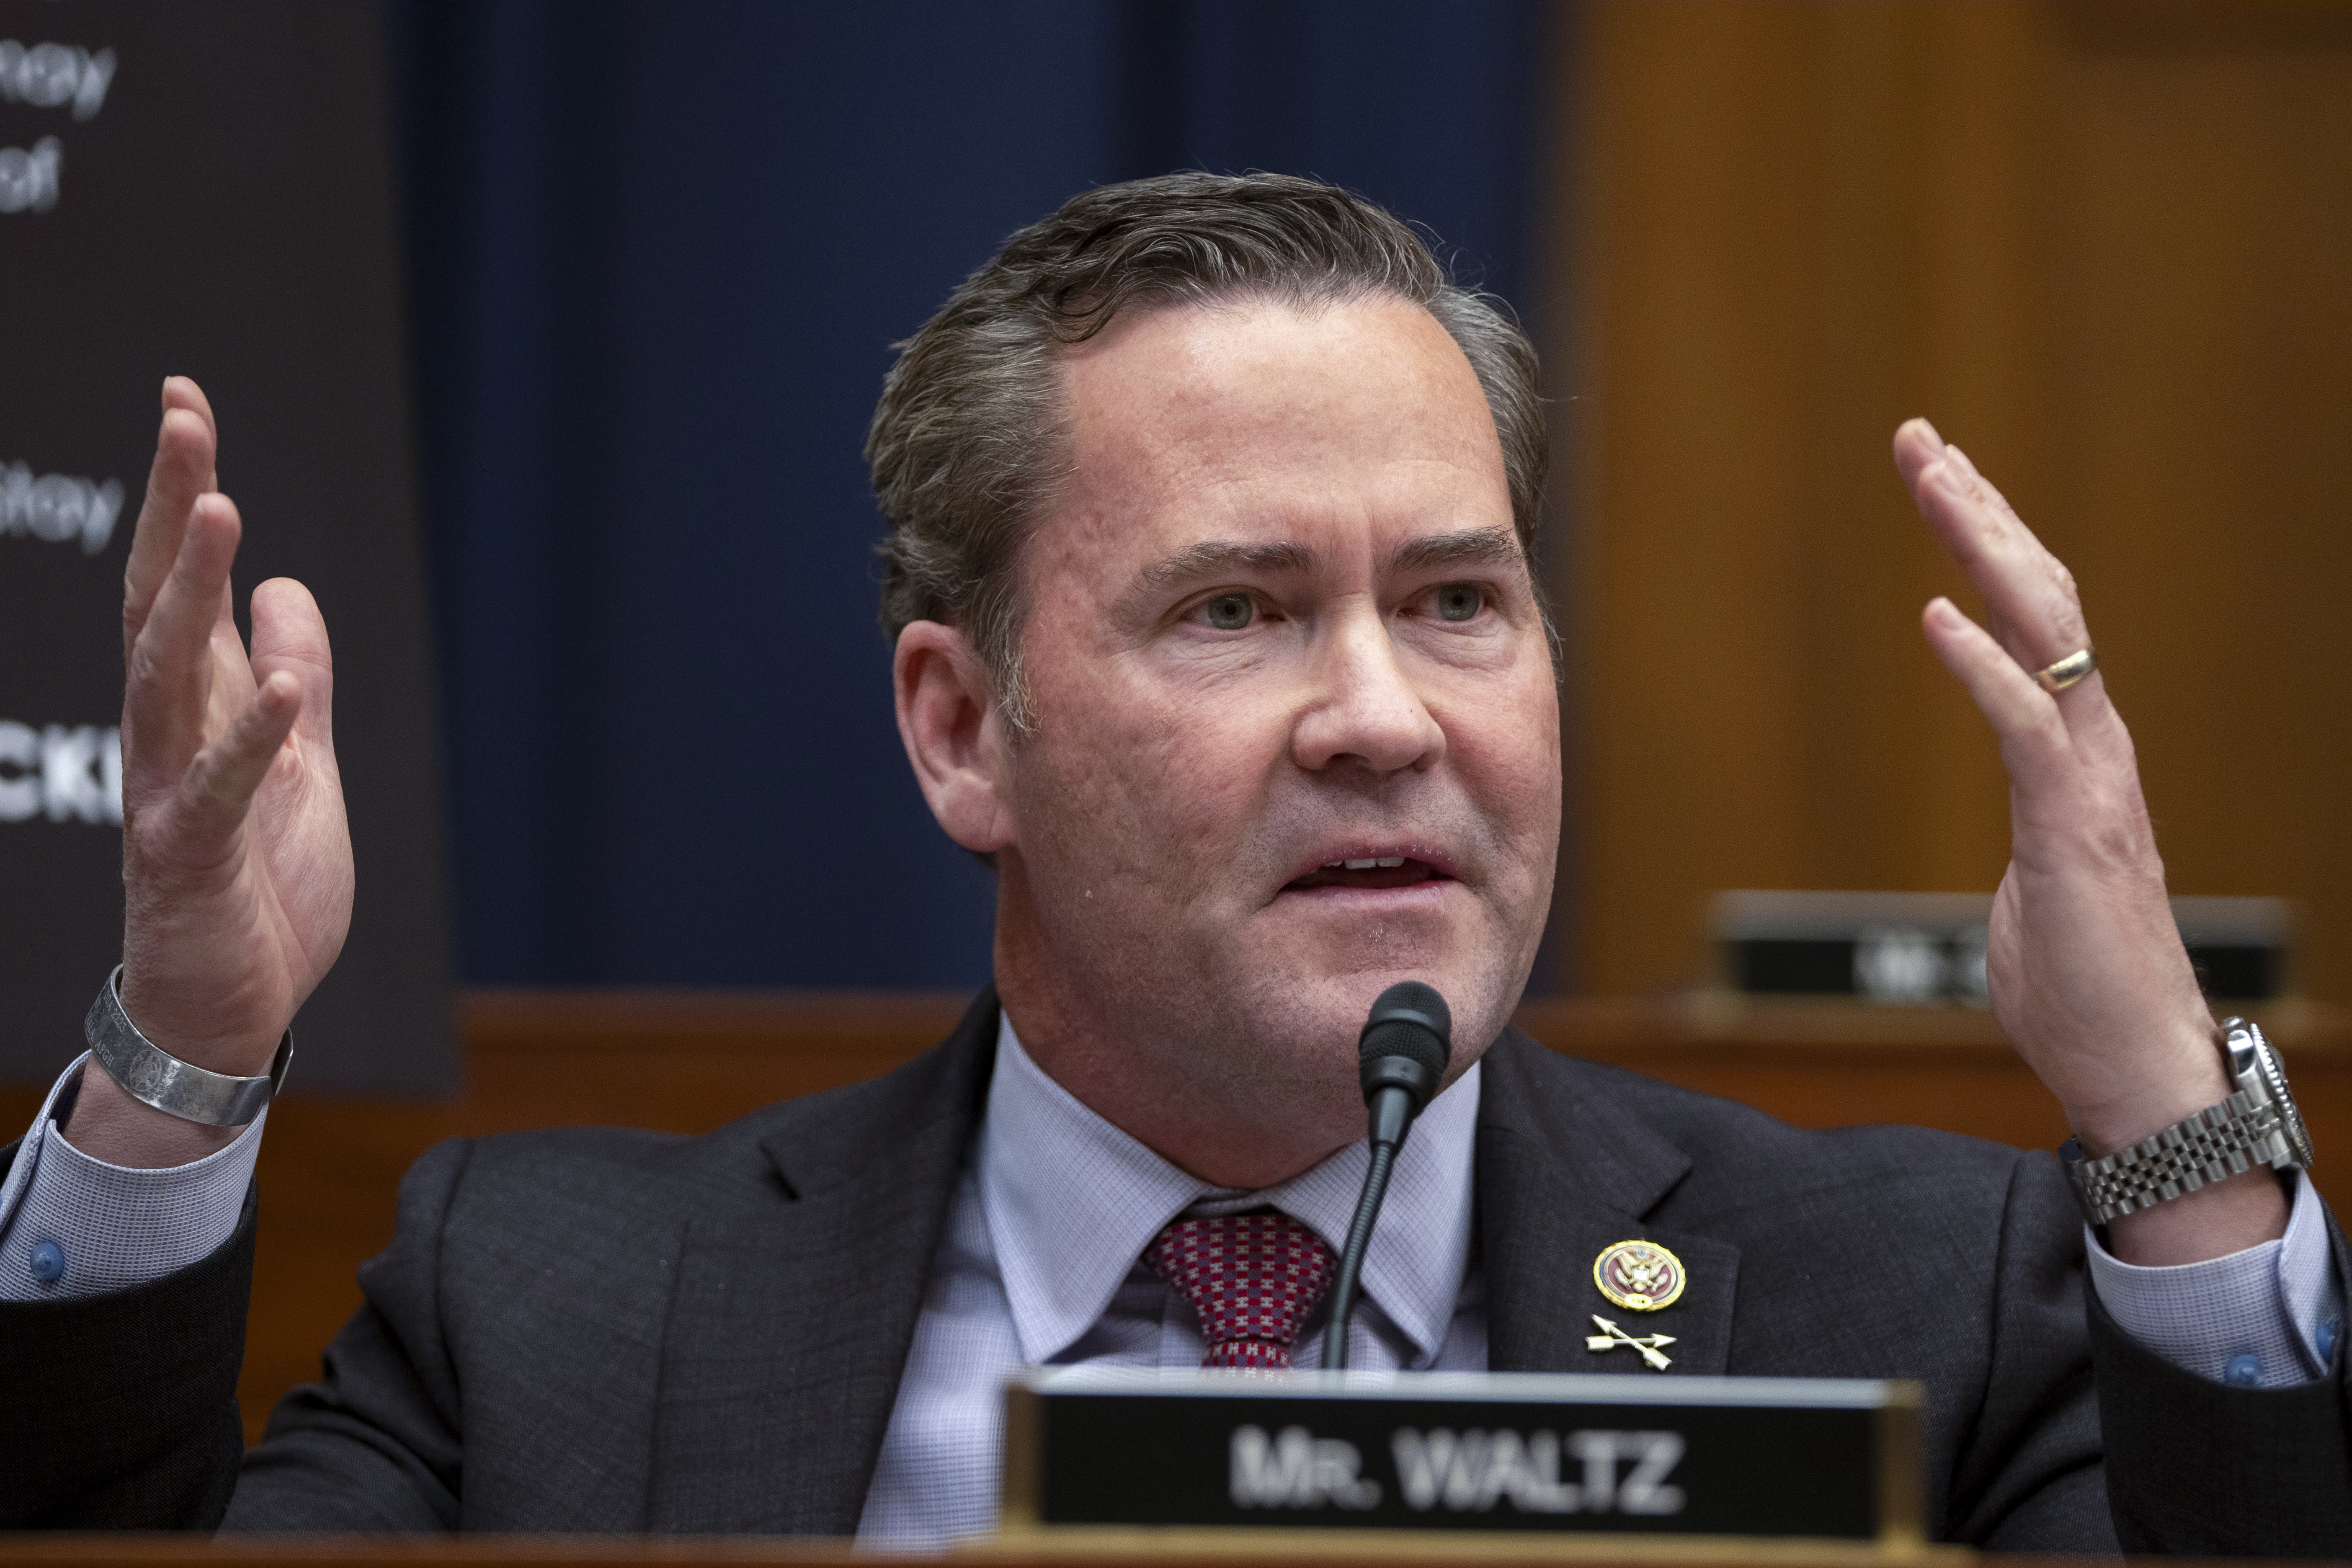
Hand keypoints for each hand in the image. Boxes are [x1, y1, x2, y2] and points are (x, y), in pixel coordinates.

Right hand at [62, 378, 353, 1167]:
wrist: (230, 1004)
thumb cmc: (258, 883)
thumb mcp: (301, 761)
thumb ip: (293, 676)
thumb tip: (286, 585)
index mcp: (200, 703)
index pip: (181, 578)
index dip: (180, 490)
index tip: (184, 400)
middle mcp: (167, 731)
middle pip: (158, 599)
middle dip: (168, 507)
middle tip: (182, 417)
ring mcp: (166, 790)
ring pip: (168, 673)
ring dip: (189, 591)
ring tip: (216, 510)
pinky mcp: (186, 855)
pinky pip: (216, 789)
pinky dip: (251, 740)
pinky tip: (280, 692)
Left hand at [1894, 419, 2286, 1264]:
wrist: (2134, 1062)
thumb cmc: (2080, 987)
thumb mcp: (2036, 892)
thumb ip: (2029, 847)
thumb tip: (2017, 859)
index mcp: (2077, 754)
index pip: (2036, 622)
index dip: (1990, 545)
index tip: (1942, 478)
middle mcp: (2094, 747)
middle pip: (2042, 596)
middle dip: (1982, 511)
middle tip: (1923, 440)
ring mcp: (2092, 780)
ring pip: (2047, 632)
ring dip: (1986, 550)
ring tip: (1934, 479)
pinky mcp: (2075, 826)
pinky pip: (2029, 727)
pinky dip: (1982, 668)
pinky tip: (1938, 616)